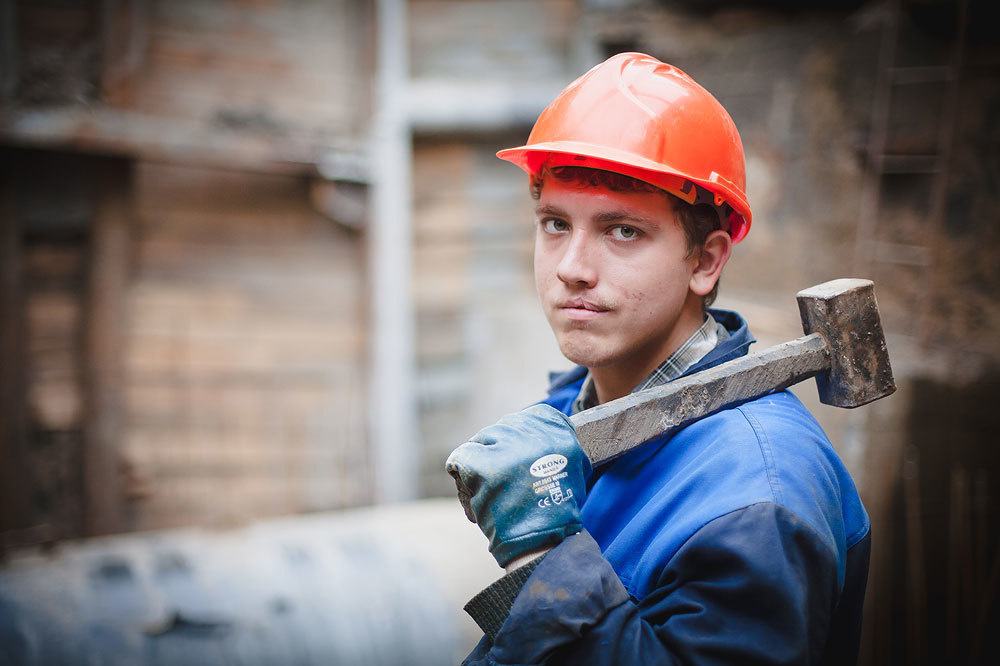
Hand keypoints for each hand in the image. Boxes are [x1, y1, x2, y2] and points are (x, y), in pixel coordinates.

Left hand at [445, 404, 591, 566]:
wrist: (541, 542)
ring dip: (483, 459)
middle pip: (504, 427)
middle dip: (500, 448)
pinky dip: (463, 471)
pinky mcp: (483, 463)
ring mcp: (507, 447)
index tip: (520, 453)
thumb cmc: (556, 510)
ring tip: (491, 484)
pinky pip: (462, 456)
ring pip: (482, 439)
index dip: (522, 434)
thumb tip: (537, 428)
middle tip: (503, 475)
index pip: (533, 416)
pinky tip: (473, 485)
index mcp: (558, 433)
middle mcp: (534, 434)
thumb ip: (557, 444)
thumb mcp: (571, 468)